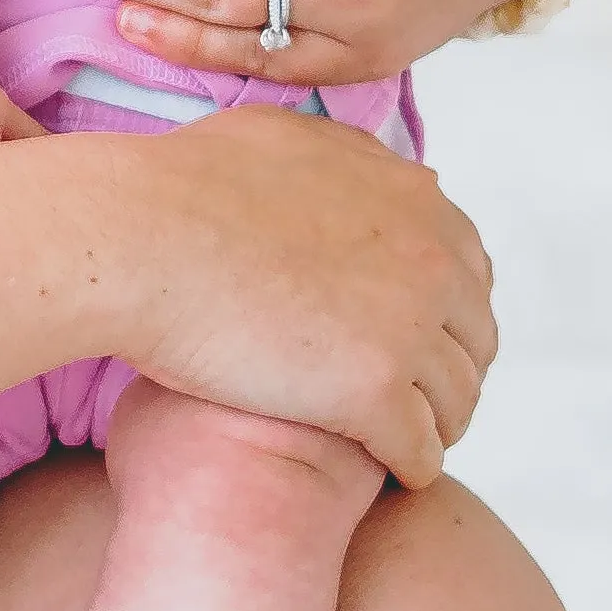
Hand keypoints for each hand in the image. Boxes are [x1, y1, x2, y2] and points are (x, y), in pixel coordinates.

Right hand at [88, 104, 497, 492]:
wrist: (137, 236)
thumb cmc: (185, 184)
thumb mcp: (288, 137)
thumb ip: (348, 157)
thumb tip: (380, 169)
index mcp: (414, 202)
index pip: (469, 271)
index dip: (445, 310)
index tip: (417, 336)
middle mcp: (428, 262)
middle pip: (474, 340)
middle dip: (450, 370)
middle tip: (418, 399)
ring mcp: (406, 329)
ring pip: (456, 400)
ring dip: (436, 423)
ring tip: (405, 444)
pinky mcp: (371, 394)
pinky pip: (420, 450)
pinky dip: (410, 464)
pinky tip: (388, 473)